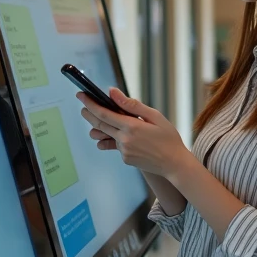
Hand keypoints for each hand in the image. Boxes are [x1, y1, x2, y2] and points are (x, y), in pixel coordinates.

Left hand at [78, 89, 192, 178]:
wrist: (174, 163)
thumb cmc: (168, 138)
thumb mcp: (155, 116)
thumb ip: (132, 105)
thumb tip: (112, 93)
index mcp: (132, 126)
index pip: (104, 113)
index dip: (90, 103)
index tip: (81, 95)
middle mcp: (124, 140)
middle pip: (99, 124)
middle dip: (88, 114)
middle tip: (83, 106)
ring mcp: (123, 151)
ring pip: (105, 136)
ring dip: (97, 128)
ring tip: (95, 121)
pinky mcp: (125, 159)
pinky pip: (115, 146)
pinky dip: (115, 138)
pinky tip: (118, 135)